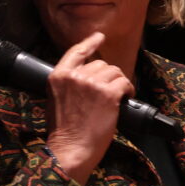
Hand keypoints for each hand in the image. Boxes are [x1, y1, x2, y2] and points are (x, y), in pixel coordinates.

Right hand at [45, 32, 134, 185]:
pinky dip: (128, 90)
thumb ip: (68, 84)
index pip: (76, 51)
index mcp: (58, 76)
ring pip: (114, 72)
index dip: (90, 42)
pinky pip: (124, 83)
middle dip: (107, 77)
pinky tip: (125, 99)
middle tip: (108, 93)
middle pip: (100, 64)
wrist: (71, 148)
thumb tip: (86, 77)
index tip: (99, 36)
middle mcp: (75, 76)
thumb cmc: (64, 131)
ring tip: (117, 98)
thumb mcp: (56, 100)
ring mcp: (91, 84)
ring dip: (119, 84)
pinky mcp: (108, 94)